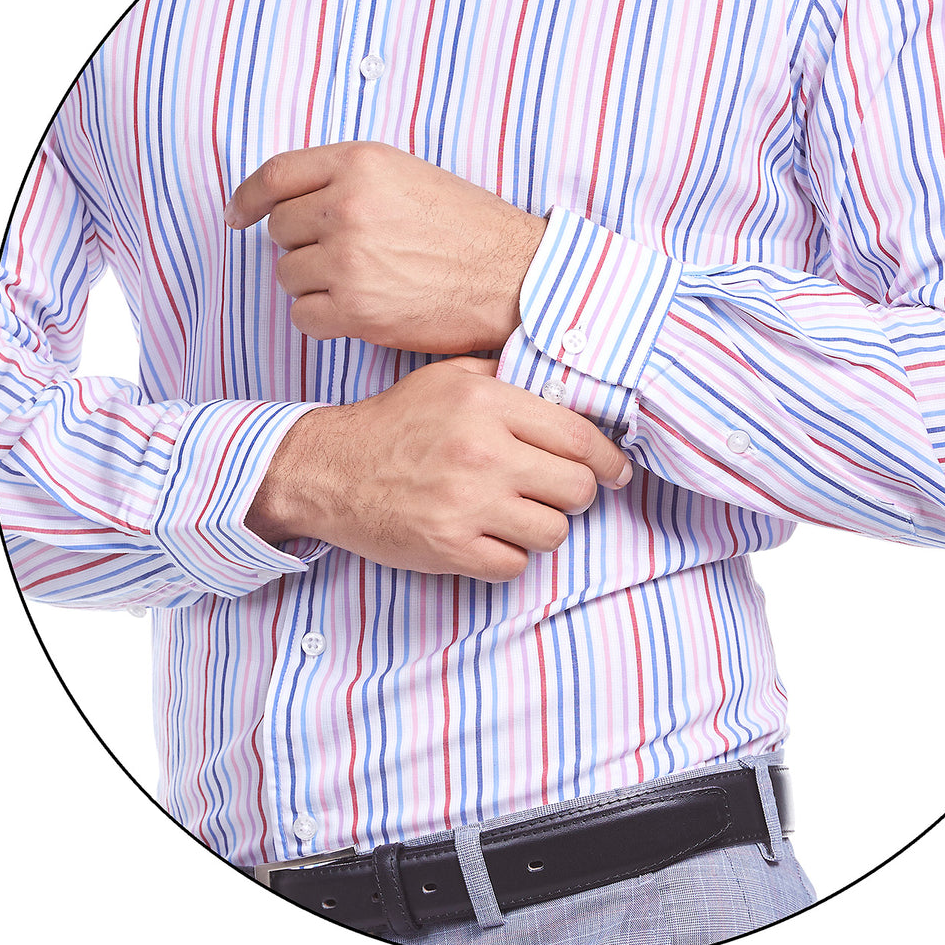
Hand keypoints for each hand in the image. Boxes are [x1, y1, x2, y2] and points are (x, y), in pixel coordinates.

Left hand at [224, 141, 547, 352]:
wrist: (515, 279)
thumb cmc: (472, 232)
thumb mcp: (411, 177)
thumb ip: (352, 180)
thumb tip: (291, 203)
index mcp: (361, 162)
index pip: (276, 175)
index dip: (248, 198)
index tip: (237, 216)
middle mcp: (348, 205)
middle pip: (281, 230)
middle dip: (303, 246)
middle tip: (345, 259)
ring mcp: (348, 258)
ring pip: (287, 275)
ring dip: (314, 285)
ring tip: (362, 285)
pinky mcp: (355, 307)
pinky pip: (303, 316)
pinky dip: (322, 319)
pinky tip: (358, 313)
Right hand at [245, 357, 631, 581]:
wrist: (328, 469)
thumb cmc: (395, 422)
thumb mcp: (449, 378)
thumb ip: (508, 381)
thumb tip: (571, 391)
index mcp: (487, 403)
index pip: (579, 436)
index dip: (608, 458)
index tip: (615, 471)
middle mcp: (482, 452)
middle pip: (577, 487)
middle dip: (577, 494)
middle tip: (558, 493)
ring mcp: (466, 503)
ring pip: (553, 531)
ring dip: (543, 526)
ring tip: (518, 514)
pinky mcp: (448, 546)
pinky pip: (515, 565)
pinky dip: (509, 556)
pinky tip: (489, 537)